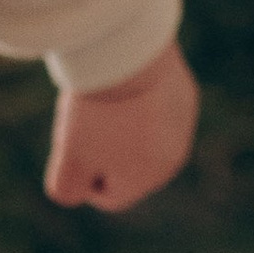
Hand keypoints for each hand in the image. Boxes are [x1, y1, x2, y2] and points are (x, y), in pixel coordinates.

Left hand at [44, 40, 199, 211]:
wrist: (130, 56)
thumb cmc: (97, 113)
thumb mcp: (69, 160)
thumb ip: (67, 190)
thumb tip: (76, 193)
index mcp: (146, 181)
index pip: (108, 196)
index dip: (81, 174)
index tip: (71, 144)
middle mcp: (172, 160)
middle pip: (126, 166)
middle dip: (103, 150)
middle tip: (86, 119)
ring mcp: (183, 126)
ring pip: (143, 137)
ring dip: (121, 125)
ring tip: (107, 99)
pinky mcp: (185, 96)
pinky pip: (156, 108)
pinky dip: (139, 100)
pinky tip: (127, 81)